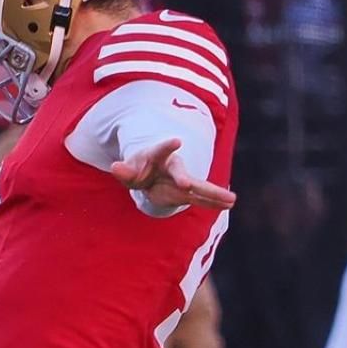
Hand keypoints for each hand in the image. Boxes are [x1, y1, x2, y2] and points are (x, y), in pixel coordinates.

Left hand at [110, 138, 236, 212]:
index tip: (177, 141)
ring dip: (213, 194)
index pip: (162, 150)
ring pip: (199, 188)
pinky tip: (228, 205)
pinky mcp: (185, 194)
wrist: (149, 174)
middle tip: (188, 185)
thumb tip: (115, 167)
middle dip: (185, 179)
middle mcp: (174, 168)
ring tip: (231, 200)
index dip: (168, 145)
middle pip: (182, 173)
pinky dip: (213, 203)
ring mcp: (183, 182)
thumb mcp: (128, 170)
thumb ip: (124, 170)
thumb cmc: (138, 169)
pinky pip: (201, 200)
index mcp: (158, 157)